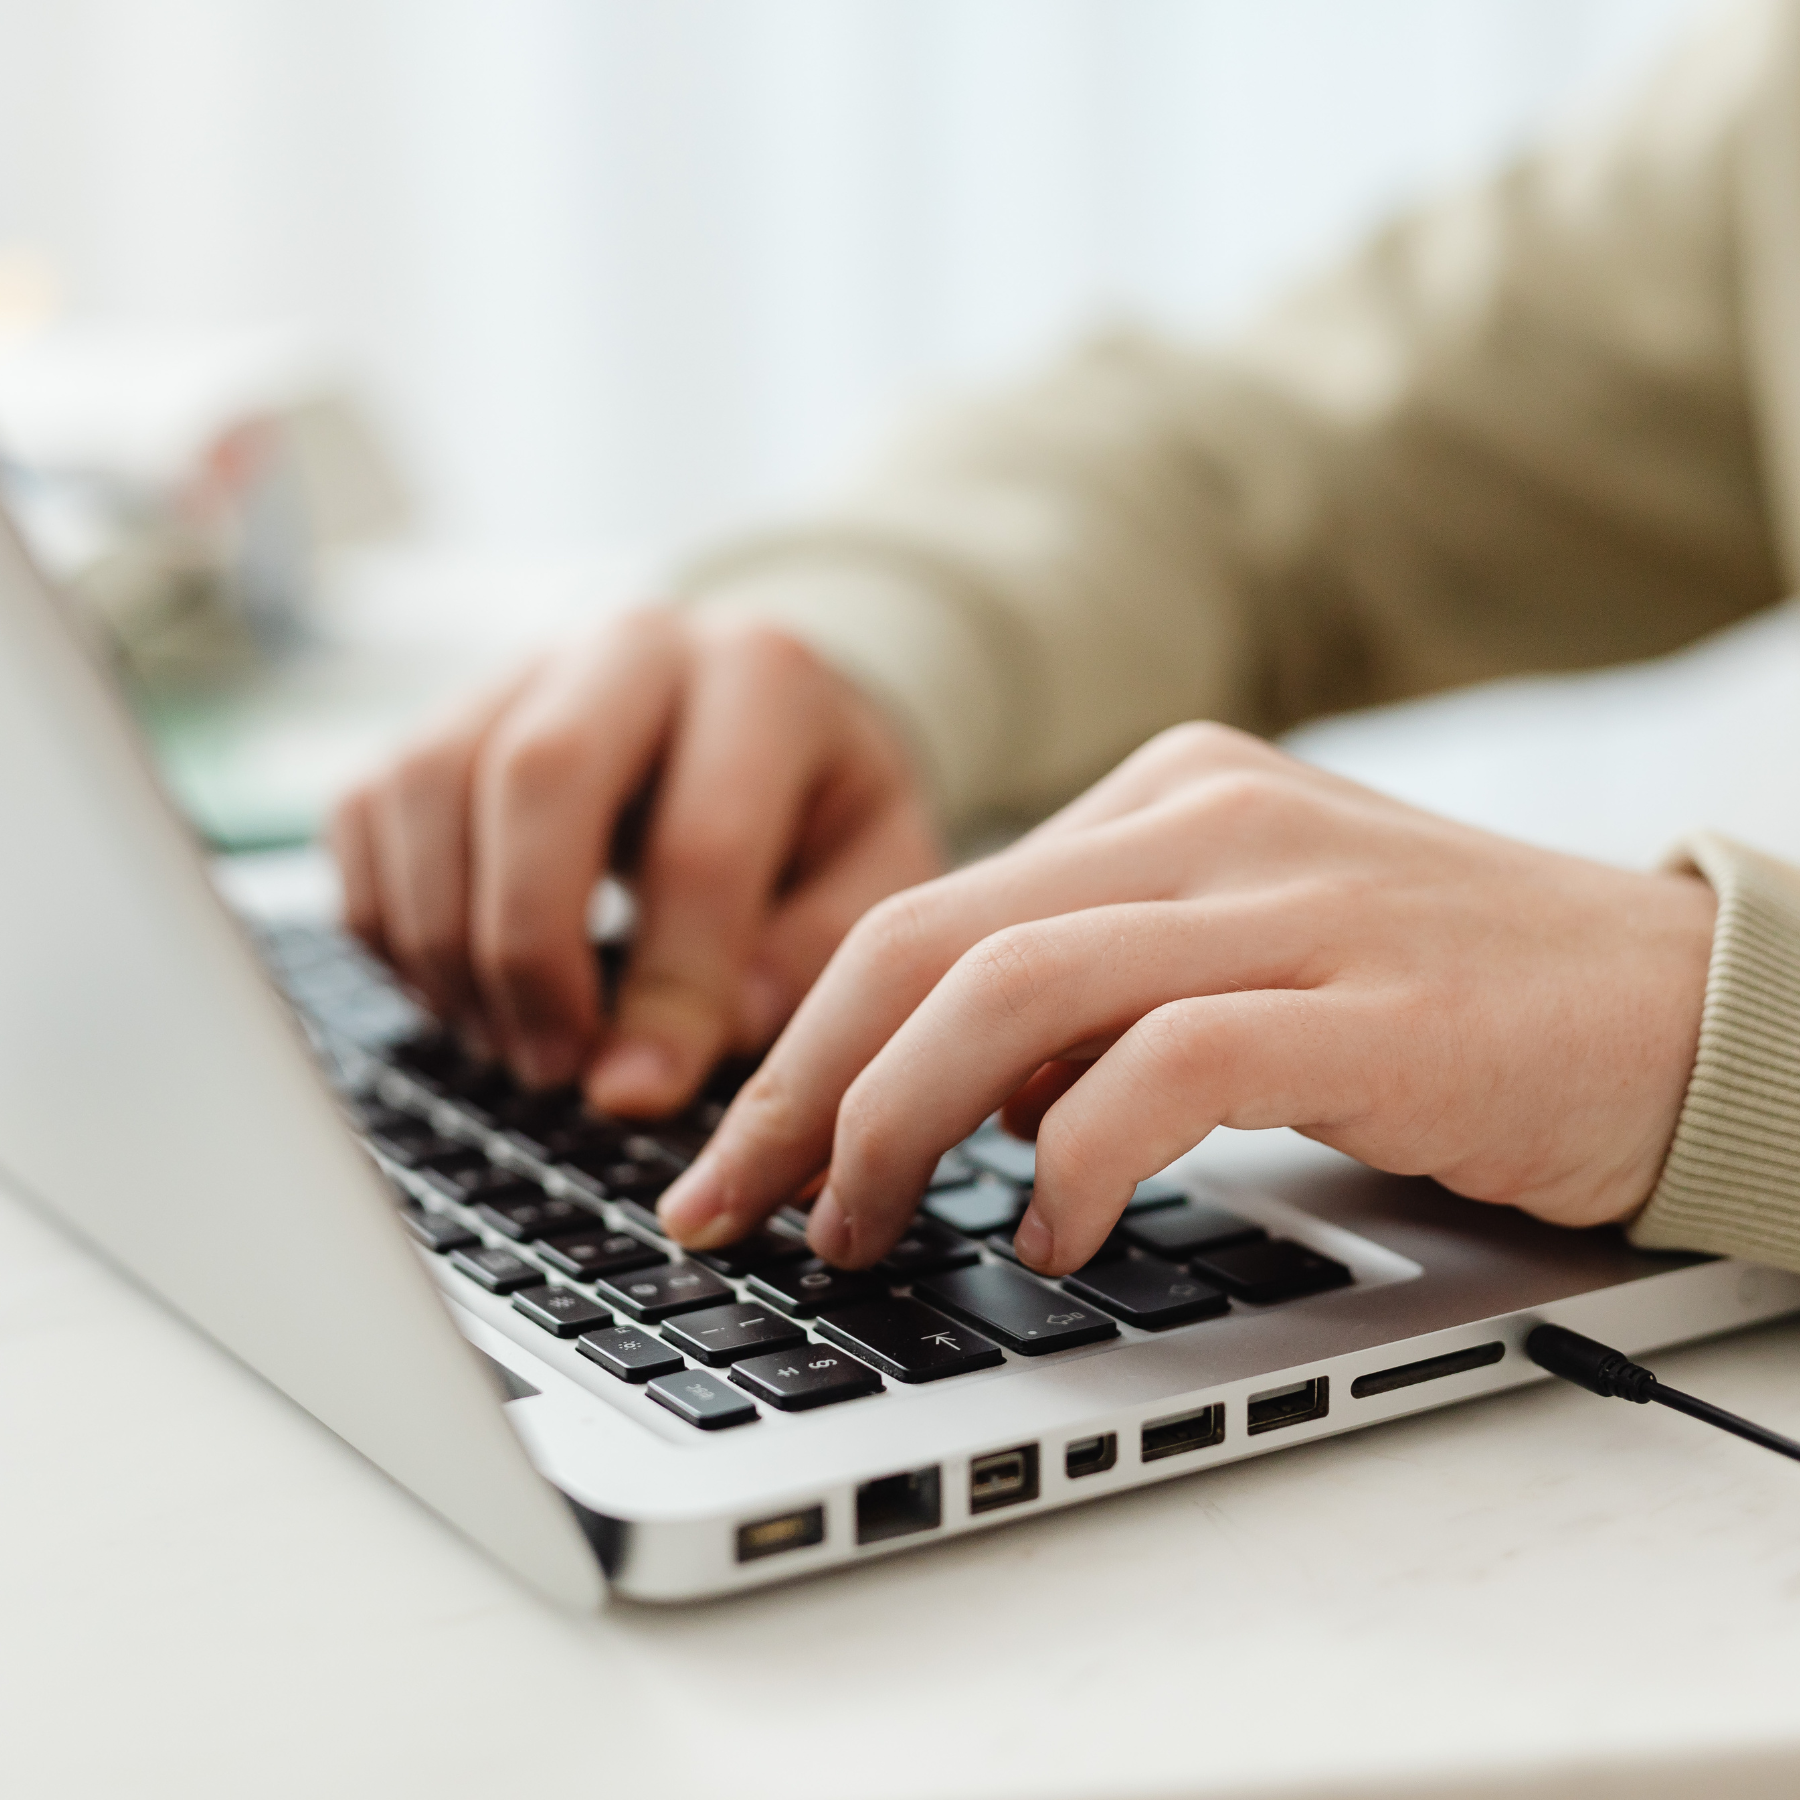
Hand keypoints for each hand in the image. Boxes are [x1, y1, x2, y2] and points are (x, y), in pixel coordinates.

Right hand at [331, 610, 941, 1113]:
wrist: (759, 722)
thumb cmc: (820, 817)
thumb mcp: (872, 877)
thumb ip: (808, 956)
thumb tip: (690, 1041)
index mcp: (766, 676)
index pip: (701, 841)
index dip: (668, 988)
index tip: (640, 1095)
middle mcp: (633, 645)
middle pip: (536, 776)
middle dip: (530, 949)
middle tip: (552, 1069)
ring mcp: (521, 668)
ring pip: (427, 786)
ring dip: (448, 943)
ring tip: (510, 1044)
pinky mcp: (437, 715)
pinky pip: (365, 812)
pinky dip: (390, 923)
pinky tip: (461, 993)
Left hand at [656, 723, 1716, 1273]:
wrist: (1685, 1001)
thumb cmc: (1441, 1000)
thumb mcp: (1237, 957)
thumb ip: (1093, 998)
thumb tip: (936, 1094)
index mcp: (1160, 797)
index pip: (922, 913)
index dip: (799, 1044)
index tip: (735, 1156)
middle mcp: (1204, 820)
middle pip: (924, 944)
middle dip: (800, 1091)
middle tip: (736, 1207)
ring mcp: (1288, 900)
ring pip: (1011, 992)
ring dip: (897, 1128)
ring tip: (863, 1230)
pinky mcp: (1369, 1001)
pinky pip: (1163, 1069)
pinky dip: (1073, 1160)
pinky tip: (1047, 1234)